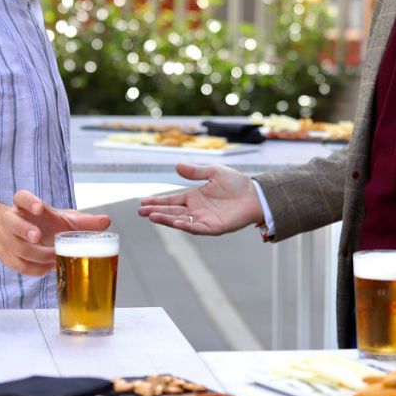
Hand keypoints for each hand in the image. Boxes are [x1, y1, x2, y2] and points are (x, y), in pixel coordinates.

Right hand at [0, 190, 111, 275]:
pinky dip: (33, 269)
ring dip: (32, 254)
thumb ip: (84, 222)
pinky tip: (48, 269)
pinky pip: (16, 264)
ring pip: (12, 246)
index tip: (39, 208)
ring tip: (52, 257)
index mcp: (25, 206)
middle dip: (23, 229)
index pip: (20, 197)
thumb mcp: (65, 220)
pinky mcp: (6, 256)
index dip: (28, 201)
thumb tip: (106, 221)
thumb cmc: (47, 225)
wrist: (24, 237)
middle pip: (9, 221)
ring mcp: (6, 238)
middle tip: (38, 236)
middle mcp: (12, 220)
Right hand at [137, 163, 263, 235]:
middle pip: (172, 211)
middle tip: (141, 211)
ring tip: (152, 216)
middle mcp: (197, 210)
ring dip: (166, 219)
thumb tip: (176, 166)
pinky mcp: (214, 227)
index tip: (143, 202)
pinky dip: (186, 225)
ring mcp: (204, 220)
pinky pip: (197, 228)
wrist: (255, 194)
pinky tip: (176, 222)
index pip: (172, 200)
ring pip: (181, 220)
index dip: (158, 201)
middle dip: (156, 211)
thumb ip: (195, 171)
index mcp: (195, 197)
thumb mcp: (213, 172)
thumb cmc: (236, 183)